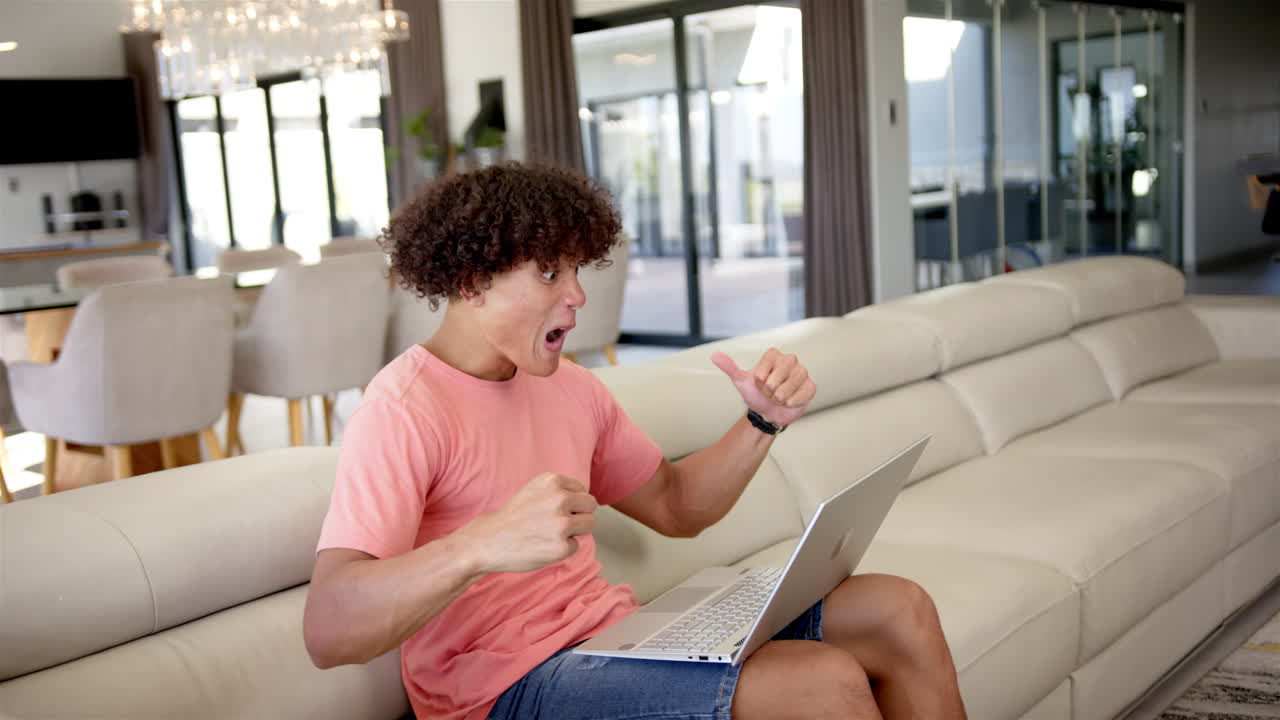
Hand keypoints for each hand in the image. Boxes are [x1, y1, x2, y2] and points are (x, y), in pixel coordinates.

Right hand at [457, 472, 597, 574]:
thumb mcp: (535, 489)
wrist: (488, 541)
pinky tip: (544, 546)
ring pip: (589, 524)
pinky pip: (576, 545)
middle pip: (590, 505)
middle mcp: (560, 499)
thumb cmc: (512, 517)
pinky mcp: (562, 547)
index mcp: (553, 481)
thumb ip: (560, 490)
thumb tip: (586, 499)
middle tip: (558, 523)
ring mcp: (562, 524)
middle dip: (579, 514)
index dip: (571, 503)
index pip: (582, 490)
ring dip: (575, 531)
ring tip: (552, 534)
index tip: (555, 510)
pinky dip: (563, 549)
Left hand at [712, 348, 816, 427]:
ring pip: (790, 386)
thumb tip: (714, 355)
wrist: (768, 411)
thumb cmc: (756, 393)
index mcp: (774, 354)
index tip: (759, 383)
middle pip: (777, 378)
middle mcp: (790, 360)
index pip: (764, 369)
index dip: (759, 381)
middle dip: (769, 390)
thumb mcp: (741, 381)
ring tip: (778, 397)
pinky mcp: (811, 386)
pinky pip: (802, 394)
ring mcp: (802, 372)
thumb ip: (730, 367)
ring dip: (780, 398)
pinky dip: (792, 402)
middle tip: (769, 392)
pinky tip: (788, 402)